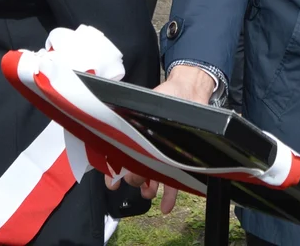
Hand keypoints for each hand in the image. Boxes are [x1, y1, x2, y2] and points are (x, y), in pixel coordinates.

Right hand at [105, 65, 215, 214]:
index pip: (117, 158)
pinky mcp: (177, 162)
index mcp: (132, 138)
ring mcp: (160, 158)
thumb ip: (131, 120)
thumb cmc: (164, 97)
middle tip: (134, 178)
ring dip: (147, 189)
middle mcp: (144, 150)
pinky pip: (173, 183)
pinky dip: (169, 196)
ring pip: (150, 180)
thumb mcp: (143, 106)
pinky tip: (166, 207)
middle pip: (133, 172)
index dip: (112, 173)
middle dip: (132, 178)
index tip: (112, 183)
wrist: (187, 93)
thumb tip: (118, 130)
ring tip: (148, 193)